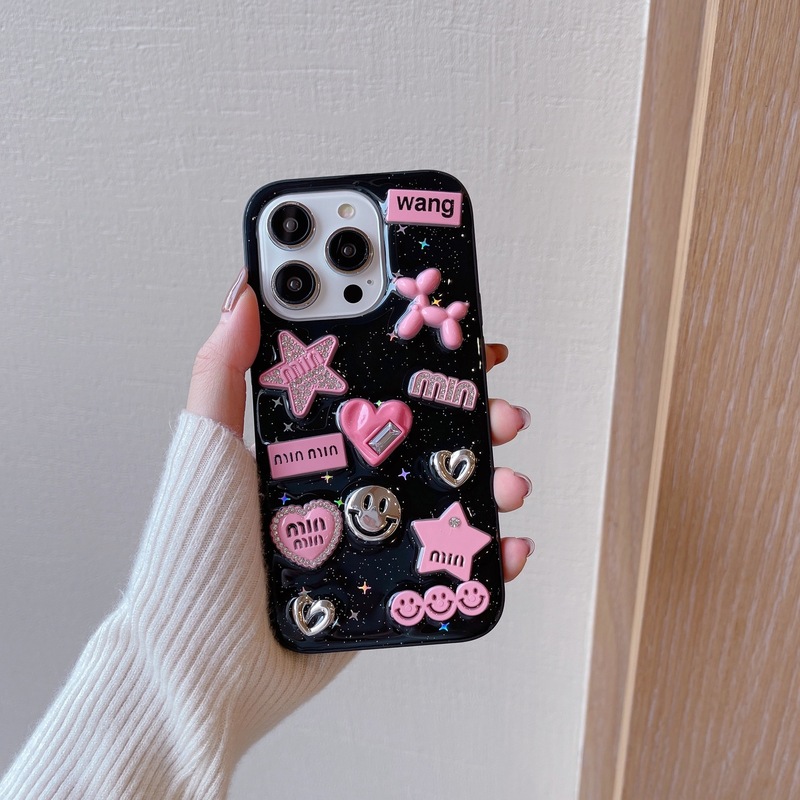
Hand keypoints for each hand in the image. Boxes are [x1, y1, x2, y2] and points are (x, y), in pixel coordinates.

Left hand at [188, 268, 534, 579]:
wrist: (210, 658)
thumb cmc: (199, 552)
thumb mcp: (209, 448)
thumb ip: (221, 371)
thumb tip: (242, 293)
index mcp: (316, 440)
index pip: (379, 383)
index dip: (422, 354)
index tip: (457, 328)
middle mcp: (352, 478)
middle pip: (429, 433)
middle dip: (476, 412)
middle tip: (500, 405)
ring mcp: (376, 528)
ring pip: (451, 491)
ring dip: (493, 478)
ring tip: (509, 479)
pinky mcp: (392, 579)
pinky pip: (453, 560)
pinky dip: (490, 553)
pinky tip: (508, 542)